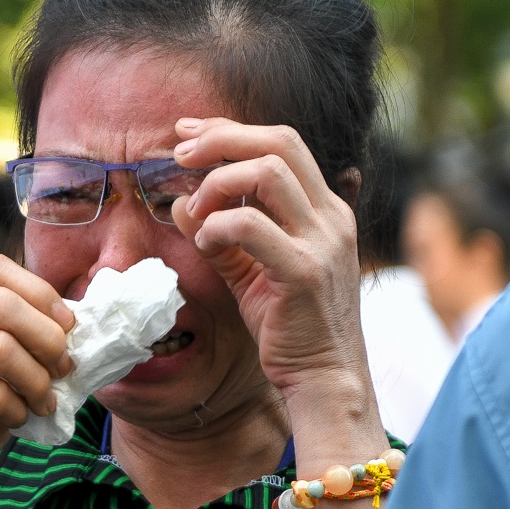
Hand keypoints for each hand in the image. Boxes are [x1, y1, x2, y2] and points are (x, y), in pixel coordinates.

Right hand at [0, 254, 74, 508]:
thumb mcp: (0, 371)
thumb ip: (22, 340)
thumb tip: (74, 322)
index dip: (38, 291)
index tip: (66, 325)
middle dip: (46, 335)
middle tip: (65, 367)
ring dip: (37, 378)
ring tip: (44, 401)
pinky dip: (17, 409)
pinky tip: (17, 420)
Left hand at [170, 118, 372, 411]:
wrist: (324, 379)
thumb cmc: (289, 327)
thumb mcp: (251, 271)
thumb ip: (221, 233)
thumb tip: (180, 201)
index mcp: (324, 210)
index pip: (282, 143)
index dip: (230, 130)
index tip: (187, 134)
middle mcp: (330, 218)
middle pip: (279, 142)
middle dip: (222, 138)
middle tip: (179, 154)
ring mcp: (322, 242)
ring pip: (268, 173)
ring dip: (218, 182)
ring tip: (196, 208)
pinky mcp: (303, 272)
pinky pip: (251, 225)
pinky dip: (217, 225)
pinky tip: (205, 244)